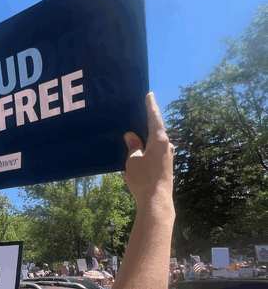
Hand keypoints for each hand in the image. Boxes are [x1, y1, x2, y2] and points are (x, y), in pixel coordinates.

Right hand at [123, 92, 174, 208]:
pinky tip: (132, 164)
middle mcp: (167, 146)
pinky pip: (153, 155)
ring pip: (153, 144)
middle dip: (145, 125)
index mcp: (159, 140)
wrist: (156, 202)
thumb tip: (131, 135)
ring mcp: (168, 157)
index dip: (151, 106)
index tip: (149, 95)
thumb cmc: (144, 179)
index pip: (154, 118)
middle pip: (155, 131)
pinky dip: (144, 155)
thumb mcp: (133, 160)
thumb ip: (133, 145)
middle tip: (137, 115)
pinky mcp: (166, 166)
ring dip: (143, 143)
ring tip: (130, 142)